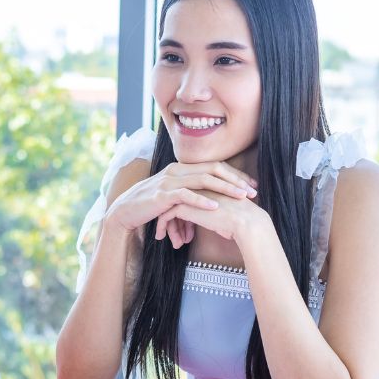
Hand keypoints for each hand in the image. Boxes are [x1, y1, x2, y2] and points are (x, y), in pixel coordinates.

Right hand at [105, 160, 256, 244]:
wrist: (124, 212)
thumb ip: (192, 195)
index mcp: (181, 168)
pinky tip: (215, 207)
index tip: (251, 184)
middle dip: (235, 180)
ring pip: (202, 180)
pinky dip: (201, 201)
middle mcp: (176, 170)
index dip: (234, 174)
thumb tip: (213, 204)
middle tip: (253, 191)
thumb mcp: (174, 196)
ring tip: (241, 197)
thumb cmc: (151, 206)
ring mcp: (168, 182)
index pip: (213, 166)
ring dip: (224, 189)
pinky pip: (185, 196)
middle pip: (212, 170)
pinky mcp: (161, 196)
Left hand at [154, 188, 267, 245]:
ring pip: (168, 208)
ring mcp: (189, 194)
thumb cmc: (241, 221)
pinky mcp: (184, 206)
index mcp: (206, 185)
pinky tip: (162, 238)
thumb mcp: (225, 213)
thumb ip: (216, 213)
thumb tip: (217, 225)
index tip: (182, 227)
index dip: (183, 212)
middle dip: (172, 219)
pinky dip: (163, 227)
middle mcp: (196, 187)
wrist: (246, 222)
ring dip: (167, 225)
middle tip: (173, 235)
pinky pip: (166, 216)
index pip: (186, 197)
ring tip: (171, 240)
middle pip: (175, 201)